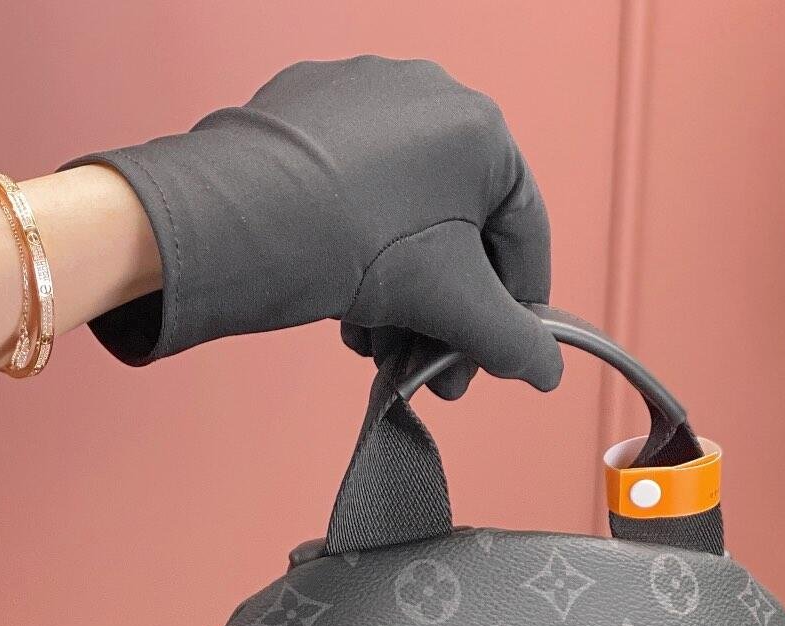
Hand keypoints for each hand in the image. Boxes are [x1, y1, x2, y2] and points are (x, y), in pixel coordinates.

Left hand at [72, 56, 561, 397]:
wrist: (240, 217)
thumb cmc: (355, 242)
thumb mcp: (452, 305)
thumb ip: (512, 342)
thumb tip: (544, 370)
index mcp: (481, 129)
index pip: (524, 232)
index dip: (519, 308)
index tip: (498, 357)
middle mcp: (428, 95)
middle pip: (458, 231)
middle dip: (447, 314)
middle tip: (433, 372)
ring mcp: (361, 96)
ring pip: (404, 217)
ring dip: (401, 296)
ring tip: (377, 349)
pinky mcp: (304, 111)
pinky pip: (353, 193)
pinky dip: (357, 252)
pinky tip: (342, 306)